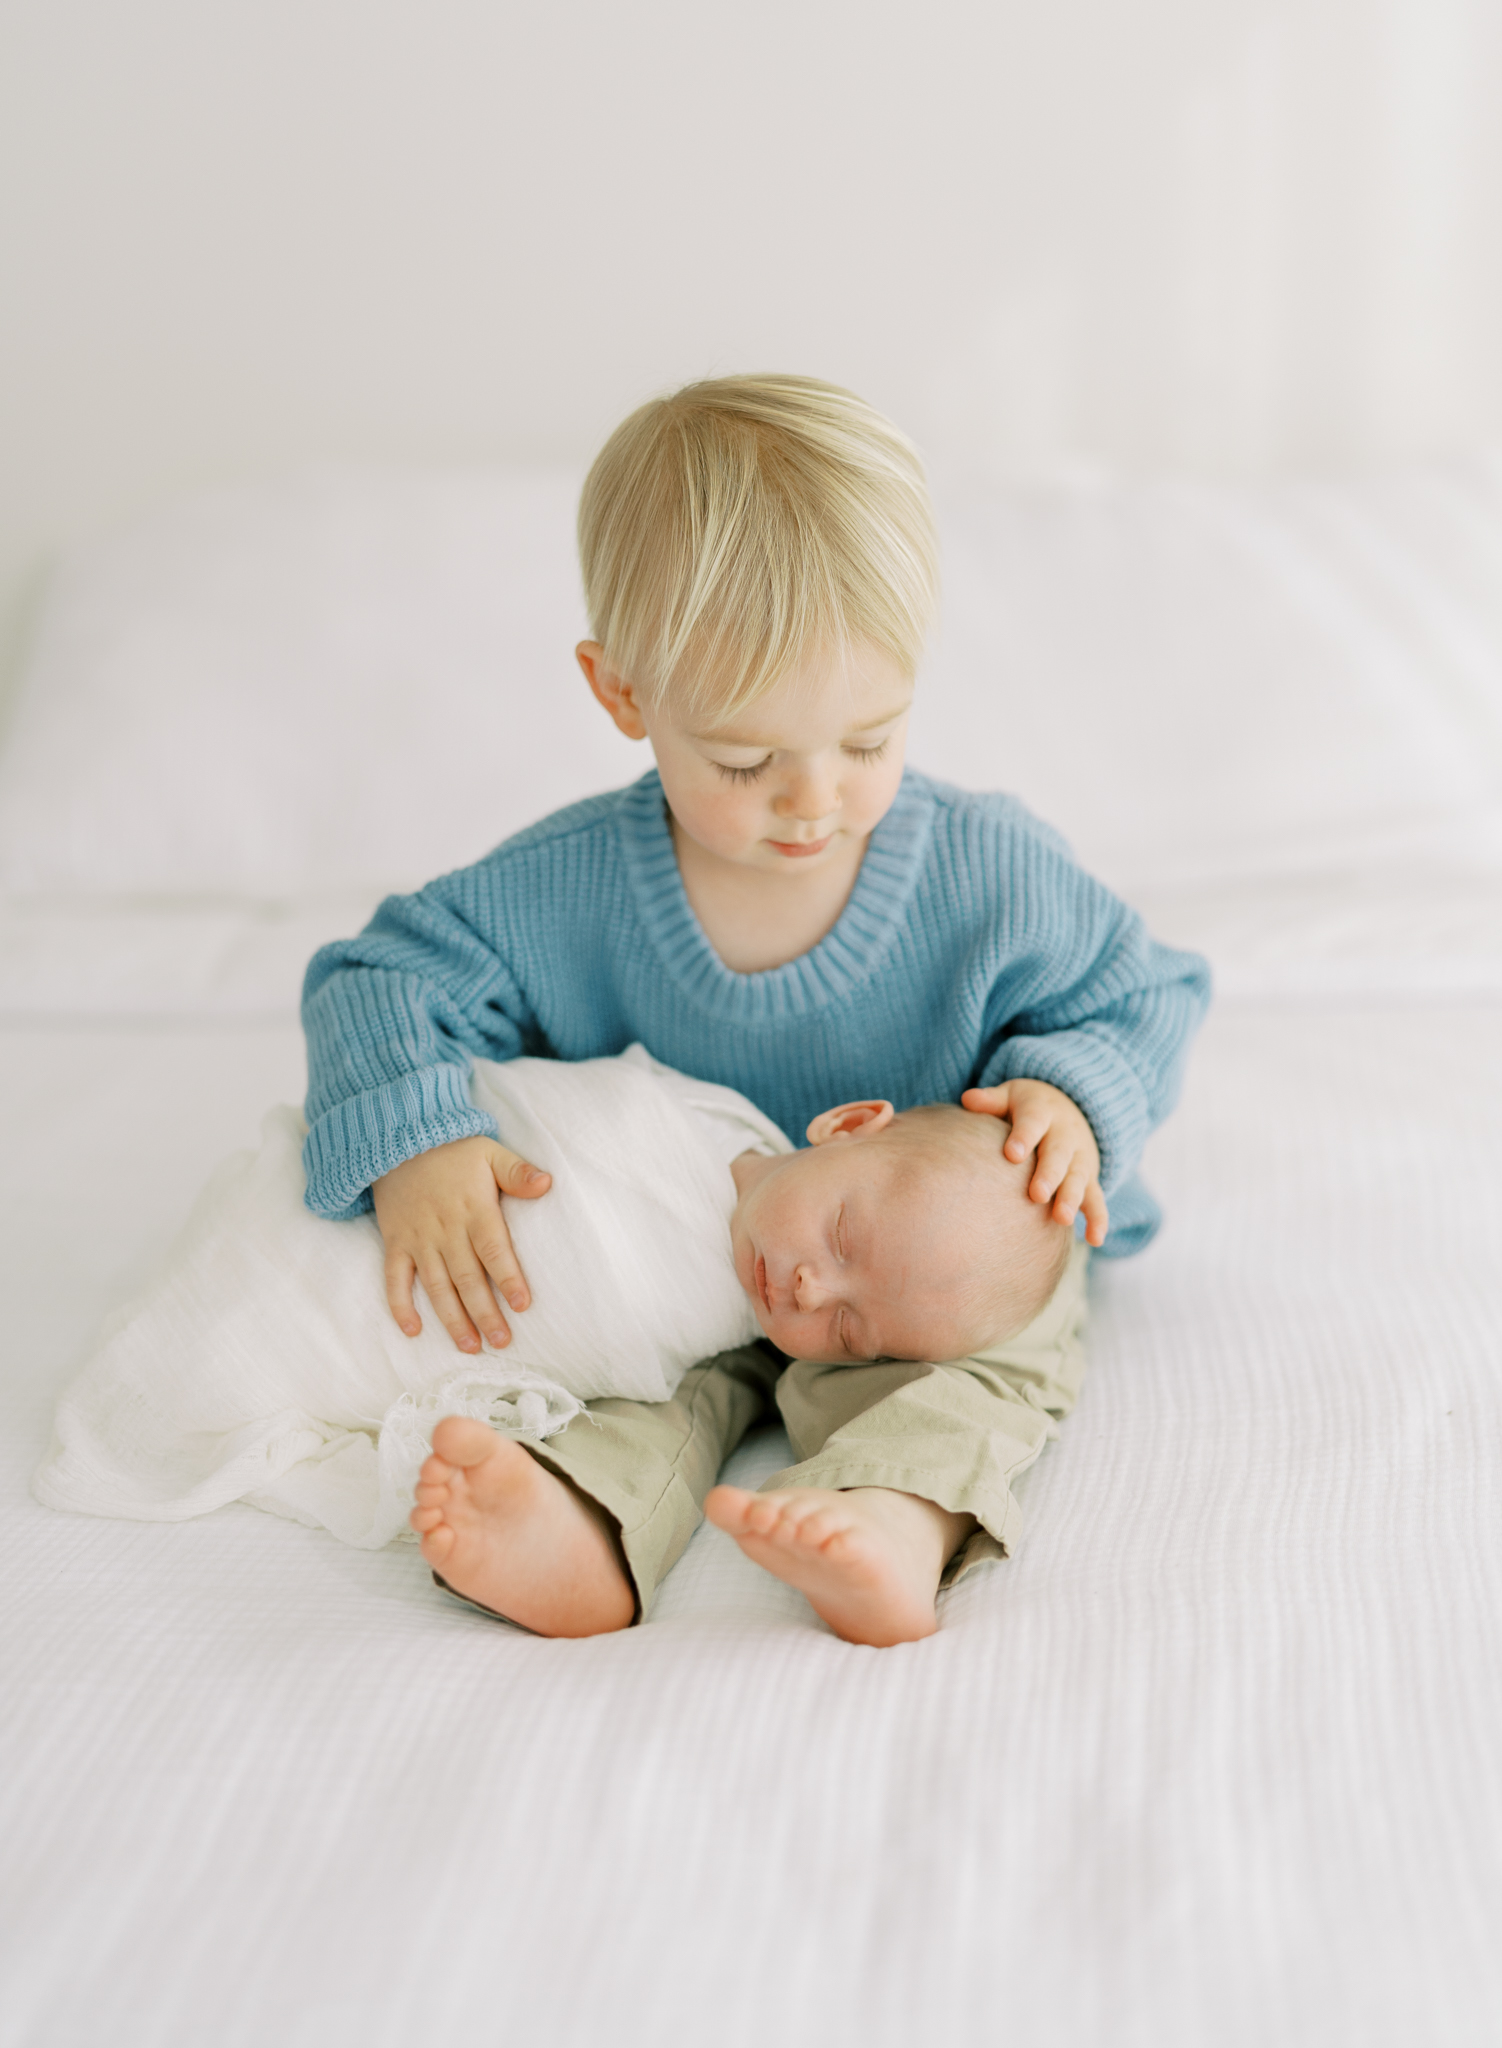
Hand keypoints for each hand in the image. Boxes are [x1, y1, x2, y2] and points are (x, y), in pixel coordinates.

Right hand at [371, 1135, 551, 1351]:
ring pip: (436, 1286)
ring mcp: (418, 1239)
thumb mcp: (490, 1153)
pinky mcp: (395, 1243)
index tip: (522, 1305)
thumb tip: (547, 1183)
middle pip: (468, 1278)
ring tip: (469, 1346)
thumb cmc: (453, 1152)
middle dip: (485, 1313)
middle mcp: (446, 1230)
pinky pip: (394, 1280)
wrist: (398, 1142)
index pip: (494, 1250)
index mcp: (474, 1210)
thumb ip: (518, 1172)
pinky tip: (413, 1331)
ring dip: (452, 1319)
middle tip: (501, 1341)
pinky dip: (400, 1306)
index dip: (508, 1278)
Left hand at [959, 1079, 1108, 1246]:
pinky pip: (1097, 1199)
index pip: (1033, 1123)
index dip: (1023, 1138)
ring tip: (1062, 1219)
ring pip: (1078, 1178)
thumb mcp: (1011, 1096)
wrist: (1071, 1108)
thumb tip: (968, 1098)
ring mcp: (1080, 1158)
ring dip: (1071, 1198)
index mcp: (1042, 1112)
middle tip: (1037, 1195)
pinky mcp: (1090, 1179)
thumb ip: (991, 1100)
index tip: (1012, 1154)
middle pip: (1058, 1154)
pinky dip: (1098, 1219)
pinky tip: (1095, 1240)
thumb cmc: (1027, 1108)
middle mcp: (1065, 1135)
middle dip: (1049, 1174)